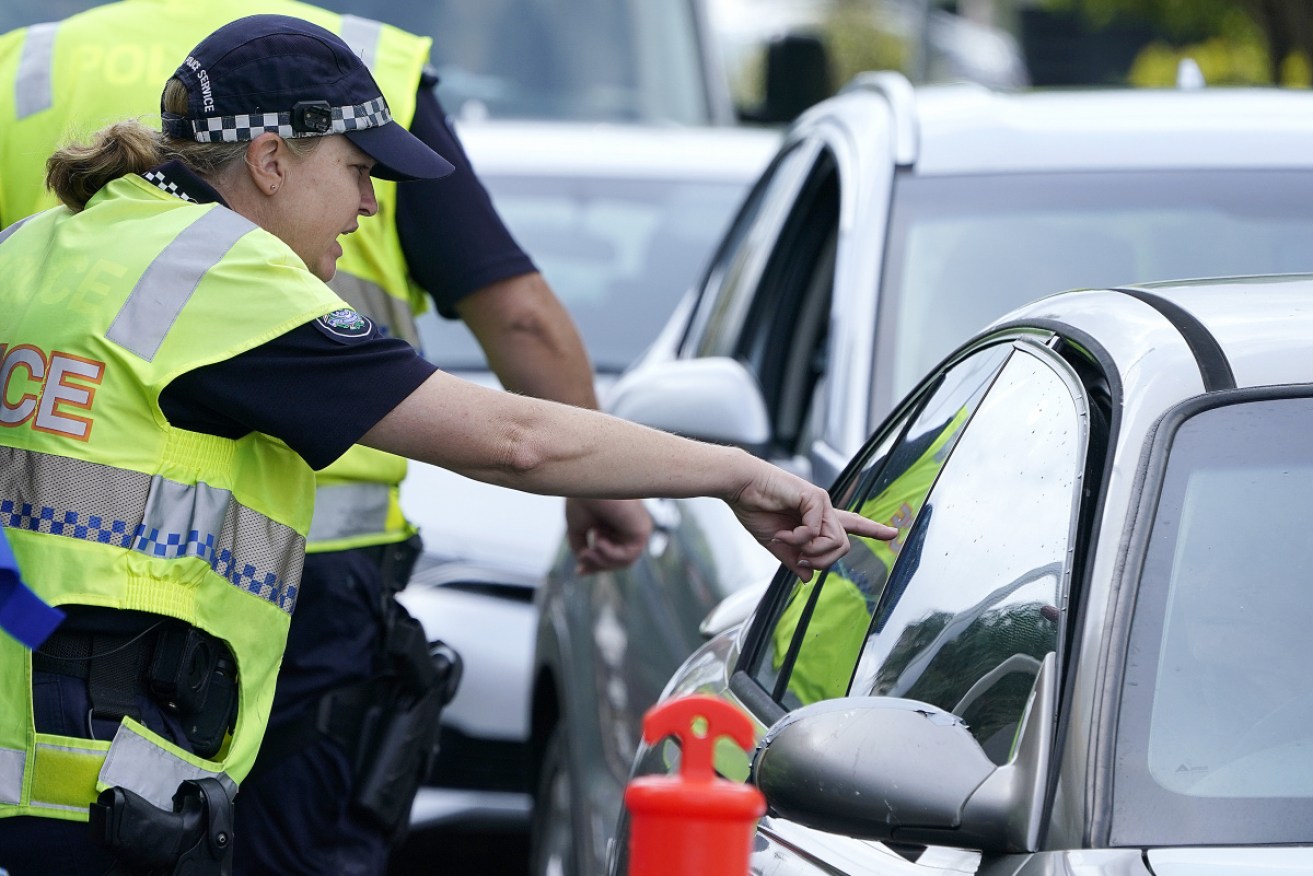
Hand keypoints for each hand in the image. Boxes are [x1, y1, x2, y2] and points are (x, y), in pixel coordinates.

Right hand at [566, 497, 653, 574]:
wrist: (589, 481)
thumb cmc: (583, 498)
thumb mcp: (578, 528)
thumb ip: (581, 547)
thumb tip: (583, 565)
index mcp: (613, 524)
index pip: (609, 552)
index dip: (594, 565)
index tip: (578, 572)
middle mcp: (628, 526)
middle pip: (617, 560)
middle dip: (597, 564)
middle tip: (582, 559)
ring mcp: (636, 529)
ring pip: (623, 562)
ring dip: (602, 561)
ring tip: (588, 550)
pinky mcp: (642, 530)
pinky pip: (628, 556)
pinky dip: (610, 554)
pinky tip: (598, 540)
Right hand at [729, 464, 896, 580]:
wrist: (740, 488)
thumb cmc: (754, 508)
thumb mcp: (776, 543)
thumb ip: (794, 560)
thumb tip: (808, 576)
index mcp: (815, 518)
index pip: (850, 525)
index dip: (872, 530)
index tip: (892, 533)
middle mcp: (823, 509)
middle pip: (843, 547)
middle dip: (821, 560)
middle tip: (798, 557)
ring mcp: (821, 502)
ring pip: (836, 542)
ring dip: (810, 550)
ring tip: (787, 540)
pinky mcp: (815, 497)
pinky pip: (817, 532)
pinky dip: (799, 538)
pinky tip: (784, 532)